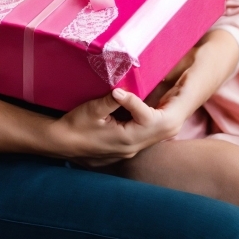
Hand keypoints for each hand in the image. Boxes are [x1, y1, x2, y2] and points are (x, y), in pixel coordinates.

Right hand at [49, 87, 180, 166]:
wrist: (62, 143)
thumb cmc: (76, 126)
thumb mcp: (93, 109)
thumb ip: (112, 99)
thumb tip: (123, 88)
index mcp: (126, 139)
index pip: (147, 119)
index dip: (139, 102)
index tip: (122, 91)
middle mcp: (133, 147)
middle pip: (164, 131)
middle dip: (171, 110)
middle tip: (176, 90)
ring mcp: (131, 149)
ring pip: (159, 134)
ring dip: (165, 115)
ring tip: (170, 97)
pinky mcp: (127, 148)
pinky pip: (149, 135)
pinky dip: (155, 121)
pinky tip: (154, 108)